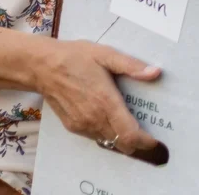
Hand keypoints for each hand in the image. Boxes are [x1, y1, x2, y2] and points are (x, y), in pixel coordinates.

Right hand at [35, 39, 165, 159]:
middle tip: (147, 132)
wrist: (42, 67)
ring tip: (130, 124)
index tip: (156, 141)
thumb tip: (156, 73)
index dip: (145, 142)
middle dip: (137, 142)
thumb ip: (131, 66)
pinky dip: (107, 134)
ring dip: (121, 138)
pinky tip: (110, 119)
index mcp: (106, 102)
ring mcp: (82, 125)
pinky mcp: (73, 126)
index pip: (130, 135)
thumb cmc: (76, 57)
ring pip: (109, 142)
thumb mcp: (106, 55)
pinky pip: (96, 137)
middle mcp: (95, 119)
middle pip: (122, 144)